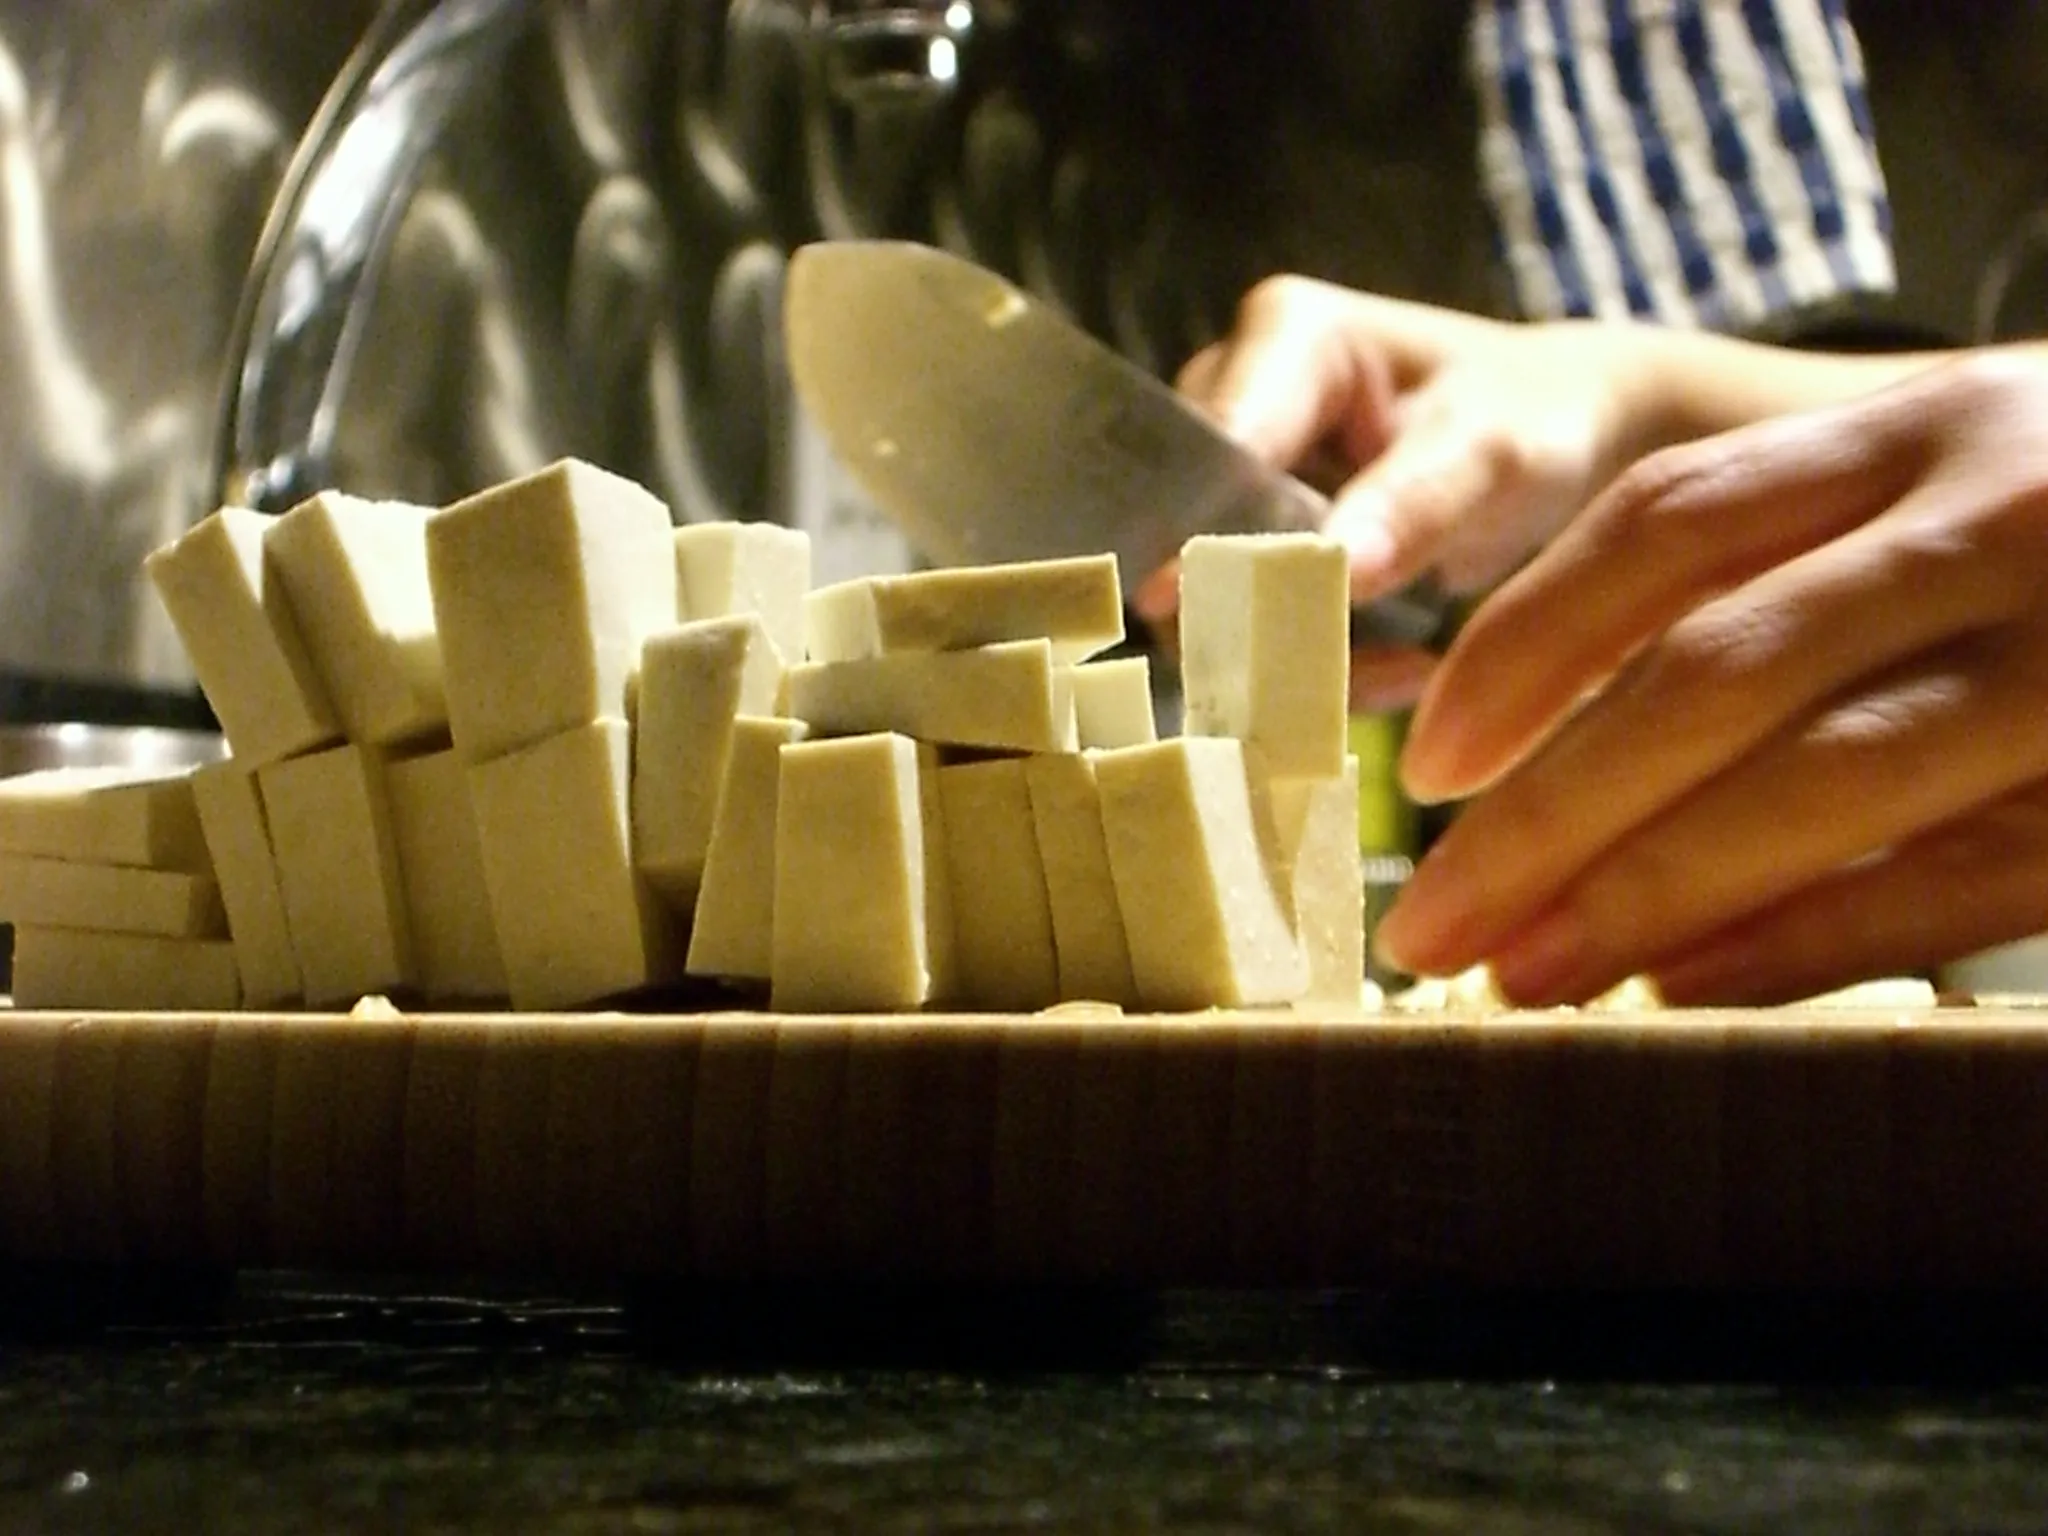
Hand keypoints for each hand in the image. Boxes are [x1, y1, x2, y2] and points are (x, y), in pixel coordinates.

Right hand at [1137, 276, 1661, 707]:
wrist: (1568, 446)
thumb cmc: (1537, 420)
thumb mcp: (1496, 453)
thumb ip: (1417, 502)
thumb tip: (1340, 567)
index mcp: (1288, 336)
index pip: (1219, 442)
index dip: (1194, 523)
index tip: (1179, 603)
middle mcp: (1238, 396)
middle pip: (1190, 520)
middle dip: (1255, 607)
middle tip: (1338, 667)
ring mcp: (1237, 476)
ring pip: (1210, 589)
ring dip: (1293, 651)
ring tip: (1406, 670)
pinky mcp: (1251, 543)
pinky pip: (1247, 624)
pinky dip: (1316, 665)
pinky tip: (1401, 666)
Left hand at [1373, 354, 2047, 1004]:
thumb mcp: (1954, 470)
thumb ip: (1791, 562)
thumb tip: (1555, 731)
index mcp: (1925, 427)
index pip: (1665, 525)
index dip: (1522, 647)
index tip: (1428, 761)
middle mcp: (2001, 520)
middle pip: (1709, 674)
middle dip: (1545, 816)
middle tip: (1424, 924)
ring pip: (1820, 788)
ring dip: (1643, 901)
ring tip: (1515, 980)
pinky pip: (1952, 884)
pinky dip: (1805, 946)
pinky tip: (1685, 999)